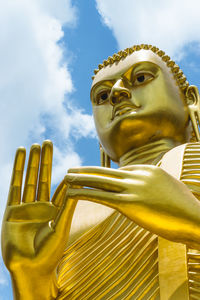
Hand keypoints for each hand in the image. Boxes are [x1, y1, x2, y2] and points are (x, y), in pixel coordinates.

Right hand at [1, 141, 75, 299]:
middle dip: (45, 160)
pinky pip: (15, 186)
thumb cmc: (50, 253)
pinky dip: (17, 170)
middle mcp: (40, 206)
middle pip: (44, 177)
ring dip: (31, 162)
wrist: (30, 269)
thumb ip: (68, 207)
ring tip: (33, 145)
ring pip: (29, 178)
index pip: (60, 185)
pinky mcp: (12, 210)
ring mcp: (26, 207)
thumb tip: (77, 186)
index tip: (67, 158)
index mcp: (55, 210)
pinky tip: (19, 157)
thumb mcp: (61, 227)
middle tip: (47, 141)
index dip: (62, 170)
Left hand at [65, 165, 199, 248]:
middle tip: (71, 169)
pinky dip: (84, 193)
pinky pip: (102, 196)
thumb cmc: (185, 208)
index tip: (93, 177)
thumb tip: (150, 187)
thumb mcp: (170, 189)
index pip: (121, 171)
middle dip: (86, 170)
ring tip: (66, 177)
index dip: (105, 175)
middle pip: (106, 171)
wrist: (196, 218)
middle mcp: (139, 175)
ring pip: (100, 181)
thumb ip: (156, 184)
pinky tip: (72, 193)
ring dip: (80, 179)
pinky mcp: (130, 204)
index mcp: (149, 170)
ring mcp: (134, 188)